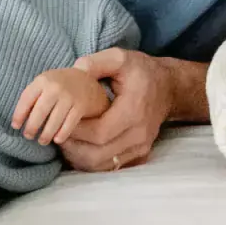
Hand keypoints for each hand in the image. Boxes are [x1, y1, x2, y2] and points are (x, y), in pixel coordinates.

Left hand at [11, 68, 111, 144]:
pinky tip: (57, 140)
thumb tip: (18, 120)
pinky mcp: (81, 105)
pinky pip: (69, 124)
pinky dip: (62, 134)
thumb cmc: (58, 85)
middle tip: (28, 136)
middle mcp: (55, 87)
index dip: (19, 115)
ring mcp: (69, 96)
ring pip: (54, 120)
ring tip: (42, 141)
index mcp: (42, 80)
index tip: (15, 127)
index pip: (26, 99)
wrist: (85, 79)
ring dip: (46, 134)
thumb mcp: (44, 83)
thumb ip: (32, 97)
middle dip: (32, 127)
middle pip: (40, 112)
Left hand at [59, 48, 171, 171]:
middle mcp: (139, 134)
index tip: (60, 121)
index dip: (76, 131)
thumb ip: (96, 62)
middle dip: (73, 147)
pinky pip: (110, 167)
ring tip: (66, 141)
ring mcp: (141, 148)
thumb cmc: (141, 71)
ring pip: (102, 165)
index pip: (99, 133)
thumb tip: (75, 71)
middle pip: (98, 154)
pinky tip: (81, 147)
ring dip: (79, 157)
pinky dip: (91, 161)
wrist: (168, 88)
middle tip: (57, 134)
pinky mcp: (139, 155)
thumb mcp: (119, 57)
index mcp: (134, 111)